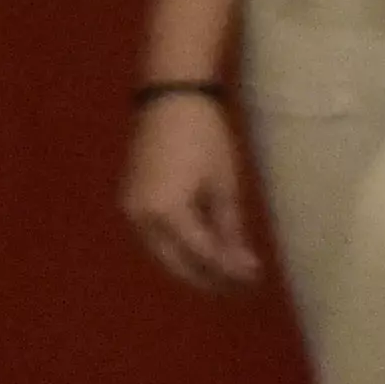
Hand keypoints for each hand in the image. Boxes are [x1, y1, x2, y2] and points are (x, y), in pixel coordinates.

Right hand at [121, 91, 263, 294]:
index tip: (254, 279)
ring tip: (223, 272)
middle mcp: (141, 218)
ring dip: (192, 265)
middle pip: (176, 264)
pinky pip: (154, 236)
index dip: (228, 271)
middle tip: (239, 286)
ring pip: (163, 253)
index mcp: (167, 213)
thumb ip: (230, 230)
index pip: (201, 255)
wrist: (170, 97)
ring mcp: (131, 210)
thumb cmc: (205, 136)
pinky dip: (177, 247)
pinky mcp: (130, 201)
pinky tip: (200, 248)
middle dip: (208, 278)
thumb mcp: (224, 185)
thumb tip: (243, 267)